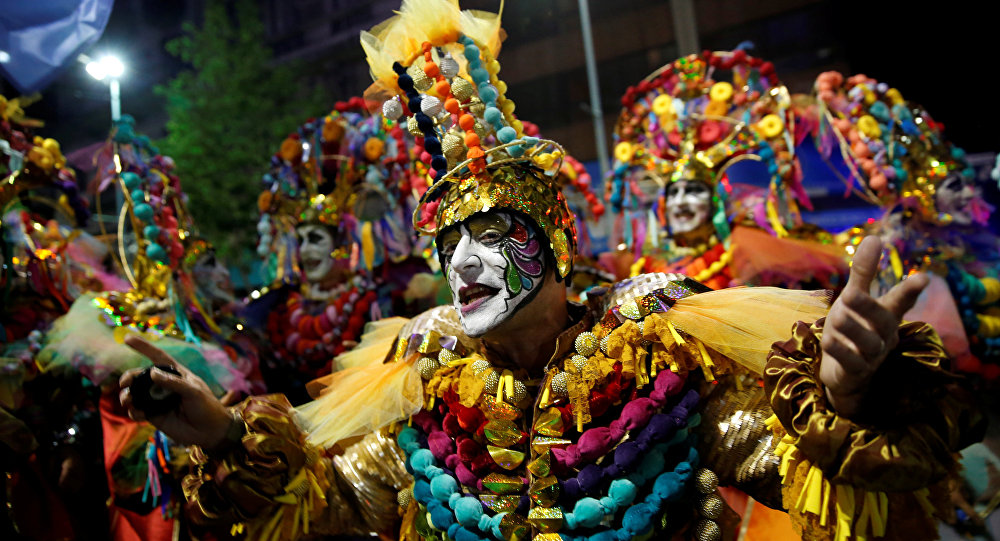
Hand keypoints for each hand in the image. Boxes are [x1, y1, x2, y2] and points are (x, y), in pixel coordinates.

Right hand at [119, 335, 234, 448]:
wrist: (211, 433)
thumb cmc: (207, 408)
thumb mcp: (194, 392)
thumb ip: (174, 383)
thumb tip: (152, 372)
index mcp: (177, 374)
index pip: (158, 357)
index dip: (143, 347)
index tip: (126, 338)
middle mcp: (165, 386)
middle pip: (141, 376)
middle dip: (130, 377)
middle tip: (125, 382)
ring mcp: (158, 401)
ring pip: (136, 394)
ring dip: (127, 395)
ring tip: (127, 399)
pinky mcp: (154, 416)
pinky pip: (138, 411)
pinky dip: (133, 411)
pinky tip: (136, 413)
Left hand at [819, 235, 928, 417]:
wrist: (845, 374)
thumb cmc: (853, 329)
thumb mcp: (855, 299)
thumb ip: (864, 273)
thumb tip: (874, 237)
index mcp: (886, 316)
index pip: (901, 302)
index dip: (911, 291)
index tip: (923, 278)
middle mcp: (883, 336)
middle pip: (883, 322)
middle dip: (868, 307)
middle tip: (850, 295)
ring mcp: (871, 356)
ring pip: (867, 343)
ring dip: (851, 330)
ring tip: (836, 319)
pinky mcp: (855, 373)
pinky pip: (851, 363)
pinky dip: (840, 352)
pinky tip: (828, 340)